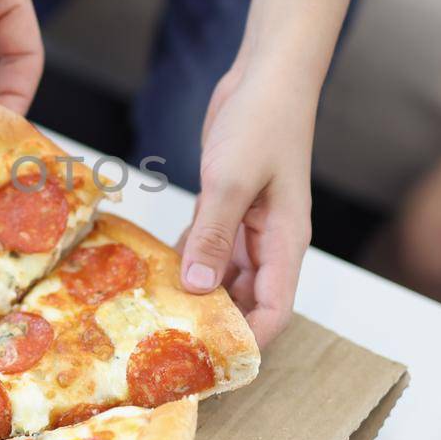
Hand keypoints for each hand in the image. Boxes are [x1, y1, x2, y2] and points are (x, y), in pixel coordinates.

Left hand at [177, 65, 312, 346]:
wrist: (267, 76)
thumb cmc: (263, 122)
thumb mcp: (232, 181)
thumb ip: (214, 236)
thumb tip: (198, 289)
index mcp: (286, 243)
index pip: (274, 312)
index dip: (248, 342)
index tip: (210, 363)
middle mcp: (270, 242)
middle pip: (247, 302)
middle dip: (216, 325)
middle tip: (170, 347)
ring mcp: (249, 225)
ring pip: (223, 276)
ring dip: (195, 294)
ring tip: (155, 318)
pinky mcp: (227, 208)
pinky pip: (207, 248)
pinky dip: (185, 261)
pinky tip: (154, 273)